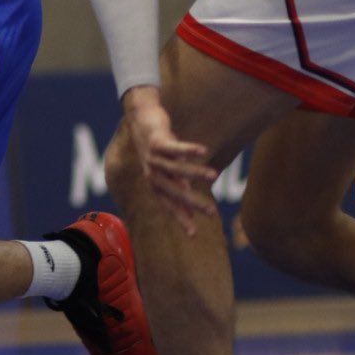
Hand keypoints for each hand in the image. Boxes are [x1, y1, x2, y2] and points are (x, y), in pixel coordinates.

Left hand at [122, 87, 216, 235]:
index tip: (194, 235)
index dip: (180, 218)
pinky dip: (187, 149)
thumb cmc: (158, 147)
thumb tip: (190, 204)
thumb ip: (178, 184)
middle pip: (172, 191)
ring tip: (215, 175)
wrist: (140, 118)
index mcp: (155, 183)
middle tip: (212, 212)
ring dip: (194, 172)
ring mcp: (152, 158)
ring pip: (175, 168)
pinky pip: (173, 147)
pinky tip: (203, 151)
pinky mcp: (156, 141)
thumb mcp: (168, 168)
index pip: (167, 205)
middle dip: (192, 202)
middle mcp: (151, 173)